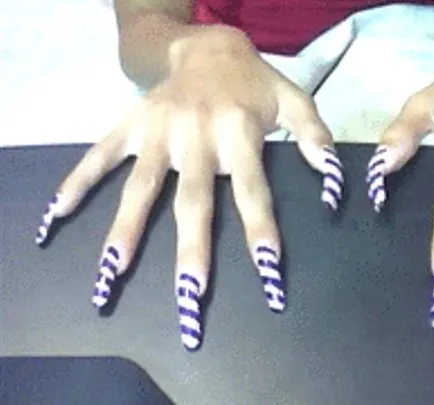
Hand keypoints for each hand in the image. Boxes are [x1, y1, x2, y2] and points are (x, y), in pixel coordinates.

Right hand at [34, 27, 343, 350]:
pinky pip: (100, 155)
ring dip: (128, 229)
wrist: (206, 44)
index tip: (267, 272)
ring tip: (113, 272)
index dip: (260, 230)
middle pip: (193, 200)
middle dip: (192, 249)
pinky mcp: (130, 125)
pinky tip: (57, 216)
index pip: (253, 190)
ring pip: (142, 186)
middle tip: (188, 297)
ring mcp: (158, 132)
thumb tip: (334, 186)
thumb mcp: (294, 100)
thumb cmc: (255, 83)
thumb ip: (315, 138)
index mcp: (240, 133)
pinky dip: (77, 183)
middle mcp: (197, 136)